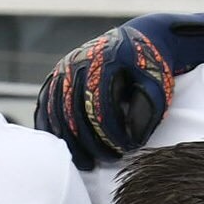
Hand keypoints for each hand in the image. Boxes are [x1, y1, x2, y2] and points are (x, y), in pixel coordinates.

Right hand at [33, 13, 203, 171]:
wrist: (140, 39)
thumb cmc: (152, 67)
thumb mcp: (157, 87)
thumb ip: (145, 112)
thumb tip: (130, 139)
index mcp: (104, 59)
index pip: (99, 105)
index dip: (110, 133)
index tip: (124, 150)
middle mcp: (78, 61)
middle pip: (74, 111)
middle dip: (89, 142)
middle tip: (106, 160)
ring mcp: (64, 68)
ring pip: (56, 111)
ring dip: (69, 142)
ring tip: (85, 164)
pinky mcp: (57, 76)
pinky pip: (46, 106)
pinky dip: (51, 129)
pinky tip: (63, 149)